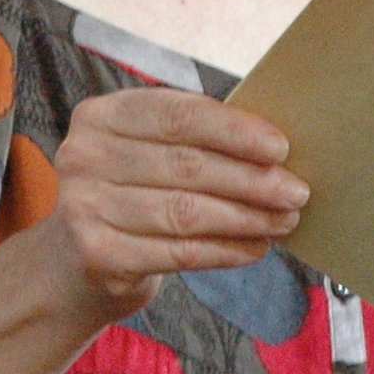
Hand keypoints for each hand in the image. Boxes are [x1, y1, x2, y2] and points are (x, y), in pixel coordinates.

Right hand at [29, 88, 307, 317]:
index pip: (179, 116)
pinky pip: (179, 252)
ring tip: (284, 221)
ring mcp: (84, 206)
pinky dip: (226, 250)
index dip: (234, 131)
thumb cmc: (133, 191)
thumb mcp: (150, 151)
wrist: (77, 260)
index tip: (280, 148)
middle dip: (251, 180)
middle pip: (187, 165)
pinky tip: (255, 247)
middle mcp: (84, 155)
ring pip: (186, 212)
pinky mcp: (97, 254)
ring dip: (246, 218)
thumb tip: (276, 150)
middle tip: (296, 192)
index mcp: (102, 114)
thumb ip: (197, 140)